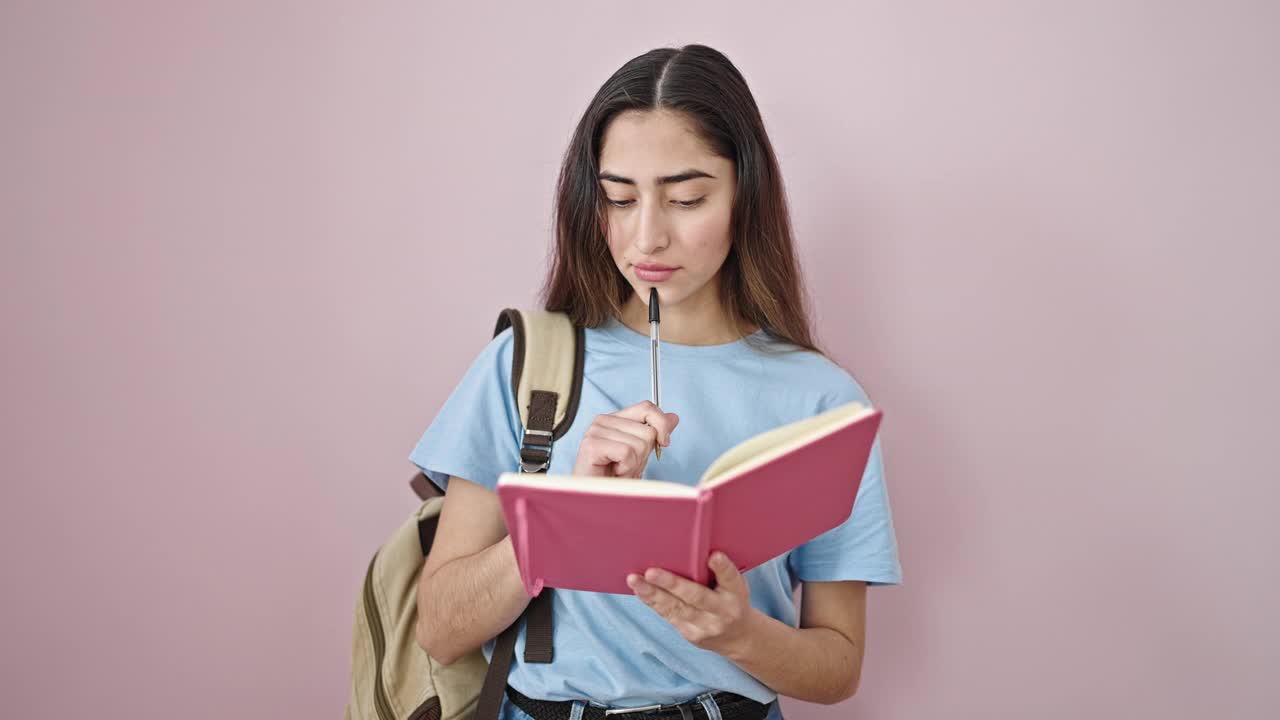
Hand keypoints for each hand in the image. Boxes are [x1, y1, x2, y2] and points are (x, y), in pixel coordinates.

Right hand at [572, 400, 678, 477]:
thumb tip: (673, 417)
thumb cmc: (615, 478)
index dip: (661, 425)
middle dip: (644, 454)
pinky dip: (626, 468)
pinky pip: (626, 452)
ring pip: (639, 443)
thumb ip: (655, 434)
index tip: (663, 444)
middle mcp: (603, 421)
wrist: (597, 499)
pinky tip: (615, 472)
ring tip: (620, 470)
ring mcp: (595, 431)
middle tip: (627, 465)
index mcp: (615, 419)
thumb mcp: (641, 453)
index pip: (647, 407)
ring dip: (634, 464)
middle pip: (648, 430)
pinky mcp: (592, 445)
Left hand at [627, 551, 756, 657]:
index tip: (713, 556)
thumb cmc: (731, 600)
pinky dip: (651, 601)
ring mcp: (705, 626)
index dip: (722, 567)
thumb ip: (720, 571)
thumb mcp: (735, 584)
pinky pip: (668, 615)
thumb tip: (695, 549)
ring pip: (676, 608)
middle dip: (672, 584)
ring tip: (635, 580)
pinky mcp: (690, 634)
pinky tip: (639, 590)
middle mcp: (722, 611)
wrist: (738, 638)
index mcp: (736, 593)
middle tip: (651, 572)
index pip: (731, 578)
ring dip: (652, 593)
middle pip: (696, 596)